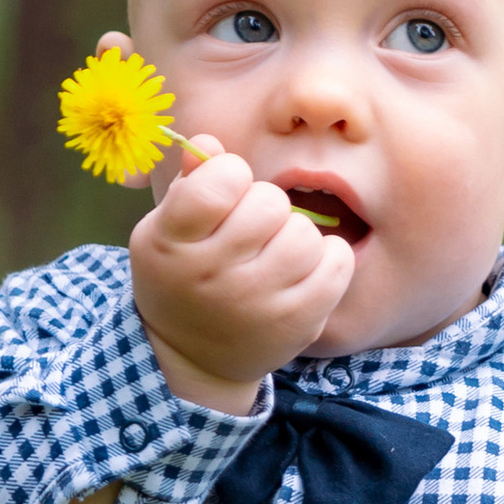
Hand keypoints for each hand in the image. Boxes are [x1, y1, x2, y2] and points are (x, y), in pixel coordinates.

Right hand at [130, 134, 352, 410]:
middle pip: (270, 203)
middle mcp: (211, 275)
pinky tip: (306, 267)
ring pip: (305, 233)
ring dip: (296, 233)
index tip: (226, 192)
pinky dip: (329, 258)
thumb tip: (209, 144)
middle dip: (265, 205)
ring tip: (277, 250)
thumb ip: (190, 181)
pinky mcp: (297, 322)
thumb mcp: (167, 229)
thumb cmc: (183, 276)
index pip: (219, 182)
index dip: (230, 174)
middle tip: (253, 228)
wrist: (194, 358)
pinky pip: (337, 263)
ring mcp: (256, 303)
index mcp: (171, 242)